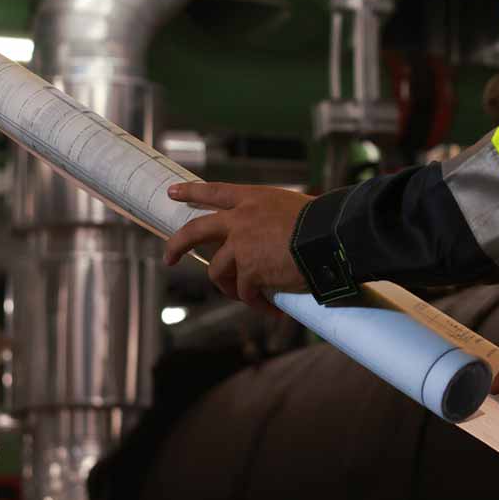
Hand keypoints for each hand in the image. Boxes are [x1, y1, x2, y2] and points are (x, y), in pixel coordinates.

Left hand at [164, 183, 313, 309]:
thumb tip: (277, 242)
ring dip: (229, 287)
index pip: (214, 191)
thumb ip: (275, 221)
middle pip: (196, 230)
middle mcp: (240, 219)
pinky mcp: (249, 270)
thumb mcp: (293, 209)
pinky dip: (257, 302)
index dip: (192, 191)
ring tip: (248, 296)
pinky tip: (270, 308)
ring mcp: (241, 245)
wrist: (330, 236)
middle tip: (169, 258)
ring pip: (218, 271)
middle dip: (177, 245)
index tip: (173, 192)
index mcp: (252, 199)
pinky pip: (246, 292)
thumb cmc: (323, 222)